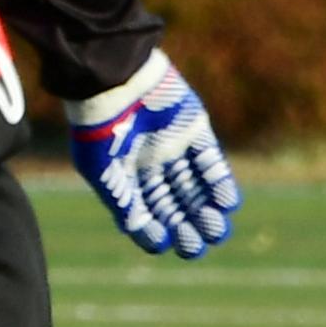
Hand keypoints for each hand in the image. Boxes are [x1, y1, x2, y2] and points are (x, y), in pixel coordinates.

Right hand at [69, 56, 242, 259]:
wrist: (113, 80)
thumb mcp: (103, 172)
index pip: (147, 211)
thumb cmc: (99, 129)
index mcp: (125, 176)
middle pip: (175, 204)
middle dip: (187, 227)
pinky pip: (212, 162)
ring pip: (196, 187)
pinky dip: (220, 184)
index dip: (158, 230)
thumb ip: (125, 205)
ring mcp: (175, 147)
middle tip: (198, 247)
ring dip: (208, 210)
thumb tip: (152, 241)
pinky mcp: (196, 130)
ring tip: (217, 231)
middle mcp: (152, 165)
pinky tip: (226, 204)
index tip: (169, 244)